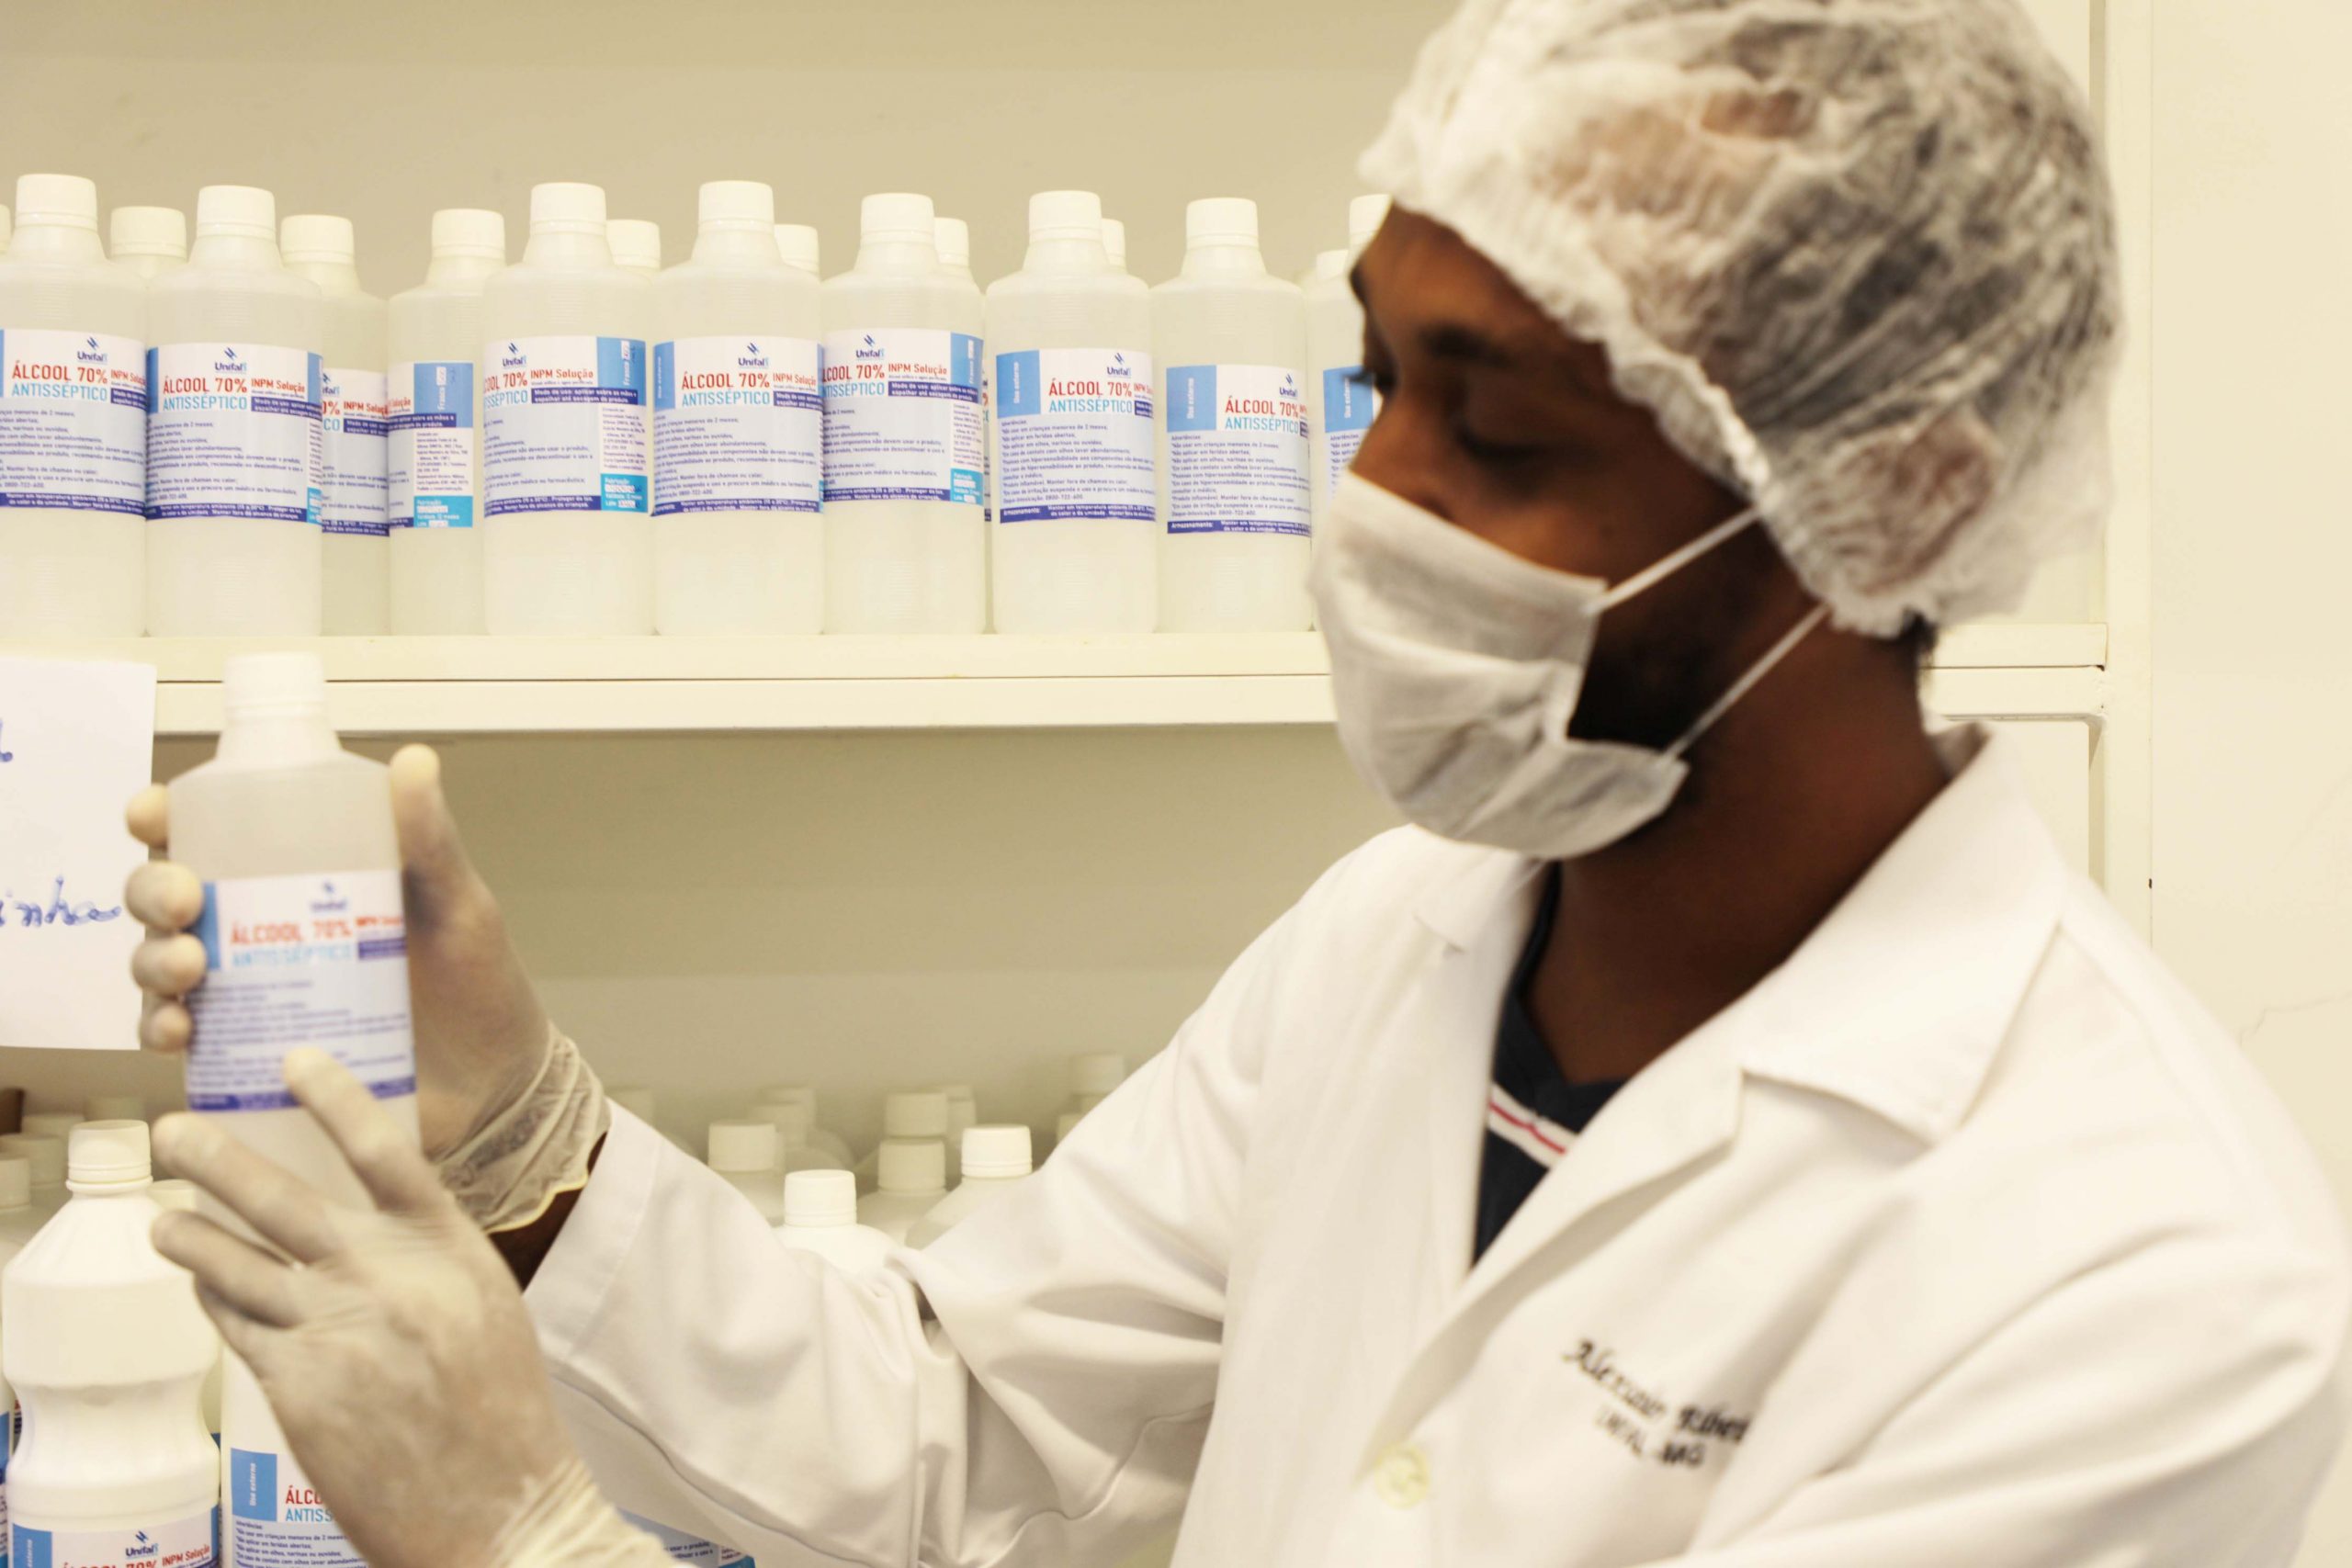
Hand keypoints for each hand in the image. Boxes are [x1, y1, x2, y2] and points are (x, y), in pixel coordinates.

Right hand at [128, 744, 550, 1157]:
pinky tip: (180, 1032)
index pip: (213, 830)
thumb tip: (415, 759)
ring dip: (151, 959)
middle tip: (185, 903)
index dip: (165, 817)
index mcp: (302, 875)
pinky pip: (180, 1036)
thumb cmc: (476, 981)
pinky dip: (161, 1030)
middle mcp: (262, 927)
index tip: (154, 816)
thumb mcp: (455, 902)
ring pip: (160, 961)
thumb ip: (429, 839)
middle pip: (168, 893)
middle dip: (153, 890)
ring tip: (189, 970)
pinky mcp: (250, 1050)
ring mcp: (251, 990)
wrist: (493, 1082)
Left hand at [150, 1051, 666, 1567]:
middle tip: (172, 1129)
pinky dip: (214, 1299)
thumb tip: (359, 1224)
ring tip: (163, 1217)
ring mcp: (336, 1329)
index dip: (336, 1098)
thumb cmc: (502, 1410)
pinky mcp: (297, 1385)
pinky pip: (236, 1325)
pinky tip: (203, 1287)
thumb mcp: (484, 1305)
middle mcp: (388, 1277)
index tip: (295, 1060)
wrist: (502, 1509)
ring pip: (235, 1263)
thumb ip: (424, 1257)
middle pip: (282, 1197)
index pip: (385, 1152)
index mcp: (450, 1247)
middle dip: (214, 1159)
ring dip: (190, 1234)